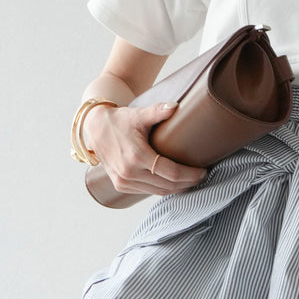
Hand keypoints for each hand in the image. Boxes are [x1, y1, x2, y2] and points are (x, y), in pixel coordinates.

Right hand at [81, 102, 208, 197]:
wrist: (96, 127)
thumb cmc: (120, 120)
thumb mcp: (139, 114)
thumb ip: (158, 111)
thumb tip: (175, 106)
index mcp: (137, 157)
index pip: (172, 173)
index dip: (190, 175)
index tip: (203, 171)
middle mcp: (129, 172)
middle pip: (168, 185)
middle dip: (187, 183)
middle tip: (201, 177)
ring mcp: (123, 181)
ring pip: (158, 191)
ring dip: (176, 189)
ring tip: (191, 181)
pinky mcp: (121, 185)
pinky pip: (147, 191)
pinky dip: (162, 189)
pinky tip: (173, 184)